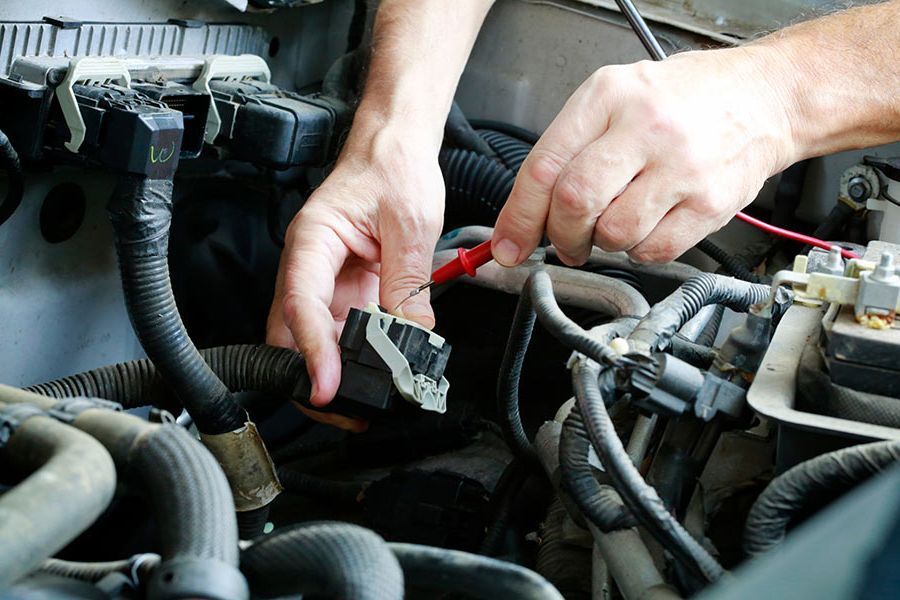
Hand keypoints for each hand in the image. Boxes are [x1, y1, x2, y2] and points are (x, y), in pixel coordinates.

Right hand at [267, 123, 443, 415]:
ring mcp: (324, 280)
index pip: (301, 303)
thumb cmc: (393, 167)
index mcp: (313, 240)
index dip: (312, 351)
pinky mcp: (344, 289)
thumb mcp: (410, 224)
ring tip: (363, 402)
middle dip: (310, 376)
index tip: (327, 385)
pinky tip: (376, 372)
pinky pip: (342, 330)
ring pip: (313, 338)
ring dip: (333, 372)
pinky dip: (354, 356)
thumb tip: (412, 336)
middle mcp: (308, 264)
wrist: (395, 147)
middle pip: (291, 333)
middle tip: (344, 409)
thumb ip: (408, 283)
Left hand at [491, 46, 796, 265]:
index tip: (507, 246)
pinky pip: (654, 251)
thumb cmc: (685, 99)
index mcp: (609, 96)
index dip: (518, 216)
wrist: (766, 97)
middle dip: (560, 235)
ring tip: (618, 221)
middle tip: (565, 241)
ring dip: (604, 243)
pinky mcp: (711, 202)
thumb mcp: (616, 97)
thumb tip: (525, 215)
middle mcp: (645, 128)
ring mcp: (682, 167)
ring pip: (614, 234)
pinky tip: (648, 225)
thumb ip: (569, 148)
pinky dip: (640, 251)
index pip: (545, 166)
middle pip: (576, 203)